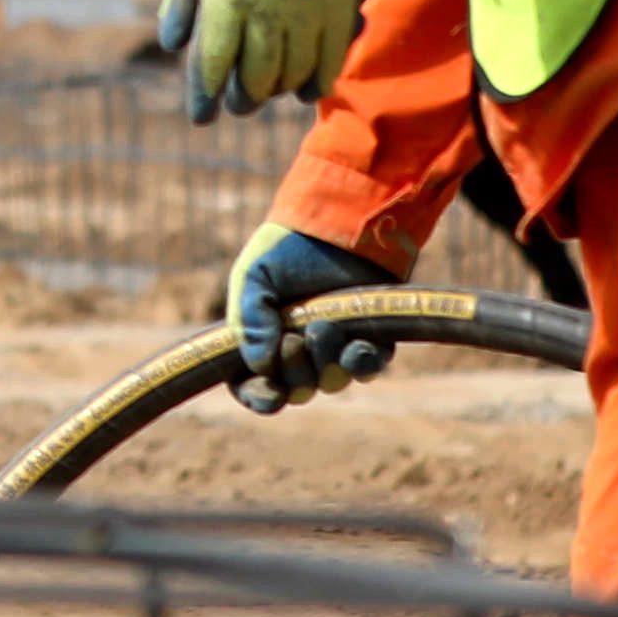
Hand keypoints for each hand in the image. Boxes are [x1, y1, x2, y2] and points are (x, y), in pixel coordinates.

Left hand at [157, 0, 369, 120]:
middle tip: (238, 104)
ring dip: (276, 91)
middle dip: (243, 98)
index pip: (215, 59)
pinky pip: (330, 61)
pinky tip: (304, 90)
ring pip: (291, 73)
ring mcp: (308, 9)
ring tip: (266, 91)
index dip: (205, 93)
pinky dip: (316, 82)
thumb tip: (173, 44)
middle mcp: (268, 6)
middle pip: (255, 75)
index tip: (201, 116)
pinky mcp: (340, 7)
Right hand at [223, 222, 402, 412]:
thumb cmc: (287, 247)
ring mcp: (334, 347)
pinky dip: (360, 363)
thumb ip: (249, 322)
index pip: (252, 385)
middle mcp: (298, 350)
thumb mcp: (253, 278)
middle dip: (296, 372)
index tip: (270, 395)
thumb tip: (261, 367)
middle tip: (295, 338)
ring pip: (331, 382)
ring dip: (326, 362)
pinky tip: (357, 345)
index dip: (259, 395)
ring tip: (325, 326)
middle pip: (297, 390)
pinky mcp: (369, 339)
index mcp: (262, 339)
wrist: (338, 221)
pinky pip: (366, 369)